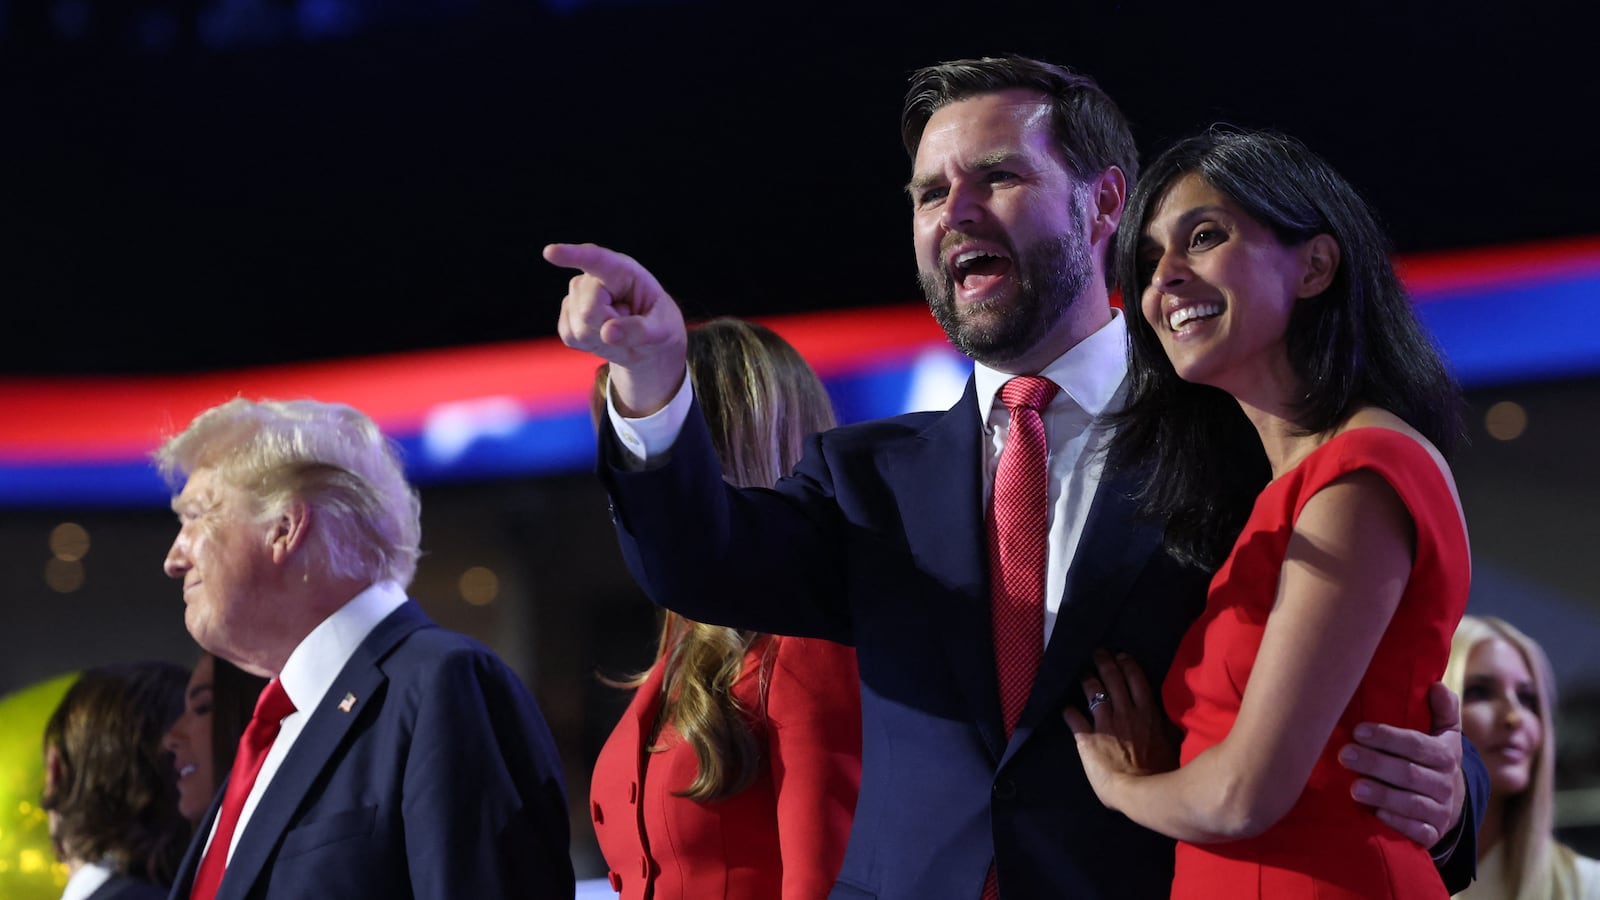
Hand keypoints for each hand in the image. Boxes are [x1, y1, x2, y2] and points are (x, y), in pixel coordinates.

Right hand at [545, 242, 686, 415]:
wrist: (647, 339)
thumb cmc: (658, 325)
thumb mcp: (662, 330)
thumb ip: (640, 331)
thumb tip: (607, 333)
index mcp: (622, 270)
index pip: (596, 260)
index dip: (572, 255)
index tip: (551, 252)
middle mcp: (594, 278)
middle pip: (588, 309)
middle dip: (609, 325)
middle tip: (629, 322)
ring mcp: (576, 294)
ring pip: (579, 327)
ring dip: (601, 338)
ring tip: (618, 328)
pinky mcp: (566, 315)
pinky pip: (570, 336)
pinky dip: (589, 344)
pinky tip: (603, 335)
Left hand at [1063, 650, 1177, 810]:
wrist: (1139, 793)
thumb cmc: (1161, 773)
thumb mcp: (1174, 746)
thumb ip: (1170, 729)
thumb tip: (1176, 720)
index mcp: (1148, 713)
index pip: (1136, 679)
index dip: (1127, 664)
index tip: (1121, 656)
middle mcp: (1125, 712)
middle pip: (1113, 679)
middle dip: (1105, 662)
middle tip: (1098, 652)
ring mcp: (1105, 723)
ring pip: (1093, 692)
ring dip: (1087, 680)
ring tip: (1084, 674)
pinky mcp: (1087, 738)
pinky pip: (1074, 719)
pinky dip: (1069, 712)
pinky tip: (1065, 708)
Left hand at [1338, 681, 1464, 847]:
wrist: (1450, 802)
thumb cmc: (1433, 759)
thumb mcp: (1443, 734)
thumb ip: (1442, 710)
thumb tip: (1437, 686)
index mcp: (1445, 755)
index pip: (1416, 744)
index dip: (1388, 737)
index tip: (1358, 730)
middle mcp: (1444, 784)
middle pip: (1408, 773)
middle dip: (1375, 764)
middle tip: (1345, 755)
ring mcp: (1439, 811)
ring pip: (1411, 804)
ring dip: (1382, 795)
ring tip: (1354, 788)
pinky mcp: (1432, 833)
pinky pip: (1417, 832)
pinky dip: (1397, 824)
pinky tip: (1376, 816)